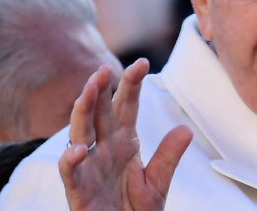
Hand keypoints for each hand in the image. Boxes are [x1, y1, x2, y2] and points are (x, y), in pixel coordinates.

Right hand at [60, 60, 192, 210]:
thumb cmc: (134, 209)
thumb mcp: (157, 181)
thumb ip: (168, 156)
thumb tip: (185, 129)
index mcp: (123, 143)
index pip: (127, 107)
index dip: (131, 85)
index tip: (142, 61)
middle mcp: (103, 150)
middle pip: (100, 114)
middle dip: (101, 90)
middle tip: (106, 68)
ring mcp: (89, 168)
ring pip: (80, 134)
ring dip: (83, 112)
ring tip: (89, 90)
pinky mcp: (79, 191)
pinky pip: (72, 174)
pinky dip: (71, 161)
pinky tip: (78, 149)